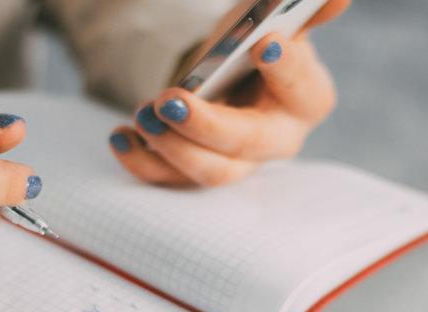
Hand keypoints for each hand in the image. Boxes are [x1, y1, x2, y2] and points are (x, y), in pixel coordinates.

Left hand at [109, 0, 350, 186]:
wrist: (226, 75)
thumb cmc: (254, 44)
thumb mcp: (272, 18)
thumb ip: (297, 8)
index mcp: (307, 97)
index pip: (303, 89)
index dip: (287, 70)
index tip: (265, 44)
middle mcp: (277, 139)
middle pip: (249, 142)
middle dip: (208, 124)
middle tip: (172, 100)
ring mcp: (238, 163)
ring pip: (212, 171)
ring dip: (173, 147)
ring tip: (143, 115)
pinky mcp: (197, 172)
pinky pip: (171, 179)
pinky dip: (143, 161)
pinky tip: (121, 135)